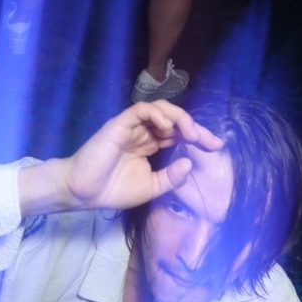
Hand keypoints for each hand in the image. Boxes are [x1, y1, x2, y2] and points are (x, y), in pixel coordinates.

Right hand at [20, 102, 223, 215]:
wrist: (84, 192)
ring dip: (179, 118)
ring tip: (191, 134)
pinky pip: (141, 110)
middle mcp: (143, 132)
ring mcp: (131, 127)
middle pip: (174, 120)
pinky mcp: (120, 124)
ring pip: (160, 109)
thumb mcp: (151, 187)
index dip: (198, 137)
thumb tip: (190, 163)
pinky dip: (157, 114)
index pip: (178, 135)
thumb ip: (171, 177)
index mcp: (150, 145)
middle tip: (209, 141)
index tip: (217, 146)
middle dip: (195, 127)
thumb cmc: (113, 189)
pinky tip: (168, 128)